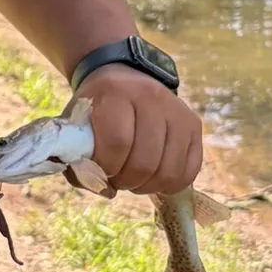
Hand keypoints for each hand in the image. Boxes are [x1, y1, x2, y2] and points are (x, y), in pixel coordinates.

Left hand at [72, 64, 202, 196]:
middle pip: (144, 162)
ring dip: (147, 186)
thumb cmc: (96, 109)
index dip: (106, 167)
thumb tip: (106, 191)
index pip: (117, 142)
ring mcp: (177, 111)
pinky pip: (189, 171)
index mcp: (116, 93)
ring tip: (134, 178)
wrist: (123, 80)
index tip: (100, 170)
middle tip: (117, 178)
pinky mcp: (194, 125)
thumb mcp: (77, 125)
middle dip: (126, 181)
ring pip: (168, 171)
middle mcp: (152, 98)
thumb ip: (79, 160)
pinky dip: (170, 184)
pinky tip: (154, 178)